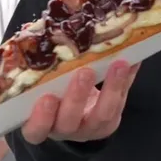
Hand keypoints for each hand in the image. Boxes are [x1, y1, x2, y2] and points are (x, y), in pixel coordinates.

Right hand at [19, 61, 140, 144]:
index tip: (46, 98)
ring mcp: (90, 129)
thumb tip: (29, 30)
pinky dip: (126, 80)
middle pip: (69, 122)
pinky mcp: (110, 121)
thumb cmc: (48, 93)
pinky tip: (132, 61)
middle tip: (83, 72)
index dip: (41, 119)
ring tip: (118, 64)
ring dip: (111, 88)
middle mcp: (64, 130)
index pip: (36, 130)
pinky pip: (121, 102)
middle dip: (77, 97)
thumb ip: (37, 66)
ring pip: (102, 115)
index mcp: (40, 125)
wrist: (72, 113)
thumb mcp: (38, 84)